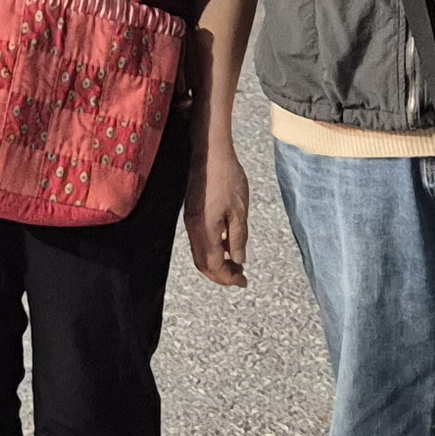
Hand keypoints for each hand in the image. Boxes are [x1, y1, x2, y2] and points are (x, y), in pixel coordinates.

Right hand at [184, 143, 250, 288]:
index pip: (214, 265)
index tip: (244, 281)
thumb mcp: (239, 211)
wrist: (210, 154)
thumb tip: (238, 260)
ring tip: (236, 263)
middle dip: (221, 275)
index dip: (228, 278)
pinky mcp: (192, 213)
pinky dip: (213, 250)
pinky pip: (200, 241)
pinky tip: (228, 244)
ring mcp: (191, 221)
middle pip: (203, 264)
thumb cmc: (227, 178)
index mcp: (205, 230)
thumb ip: (238, 238)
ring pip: (200, 253)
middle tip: (240, 277)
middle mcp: (194, 229)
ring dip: (217, 263)